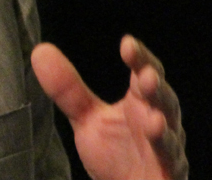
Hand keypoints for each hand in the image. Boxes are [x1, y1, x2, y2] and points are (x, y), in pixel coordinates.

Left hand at [31, 35, 187, 179]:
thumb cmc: (116, 154)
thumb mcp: (87, 120)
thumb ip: (67, 89)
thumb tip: (40, 50)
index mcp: (141, 103)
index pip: (144, 73)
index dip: (140, 59)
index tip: (127, 44)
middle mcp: (160, 122)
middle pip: (164, 101)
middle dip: (156, 88)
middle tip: (146, 74)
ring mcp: (167, 151)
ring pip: (170, 136)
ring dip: (163, 127)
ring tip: (154, 119)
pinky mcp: (170, 175)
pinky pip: (170, 165)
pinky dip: (167, 156)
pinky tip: (158, 144)